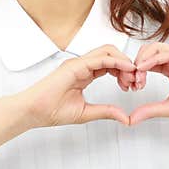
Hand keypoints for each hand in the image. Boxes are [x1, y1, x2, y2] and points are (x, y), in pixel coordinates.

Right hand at [19, 45, 138, 127]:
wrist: (32, 112)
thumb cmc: (51, 111)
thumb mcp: (86, 112)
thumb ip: (106, 112)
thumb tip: (124, 117)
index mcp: (84, 73)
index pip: (110, 64)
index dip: (124, 72)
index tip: (132, 85)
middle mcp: (82, 65)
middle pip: (112, 54)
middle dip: (127, 65)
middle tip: (136, 81)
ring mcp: (78, 63)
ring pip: (108, 51)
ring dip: (124, 62)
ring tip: (133, 76)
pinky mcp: (75, 66)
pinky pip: (100, 58)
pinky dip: (116, 62)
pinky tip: (127, 69)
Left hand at [127, 43, 168, 125]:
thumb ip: (151, 110)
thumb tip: (130, 118)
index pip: (147, 62)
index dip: (136, 71)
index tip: (131, 87)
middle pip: (149, 51)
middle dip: (137, 62)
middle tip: (132, 80)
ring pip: (157, 48)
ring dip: (143, 59)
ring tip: (137, 74)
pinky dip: (155, 59)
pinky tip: (145, 68)